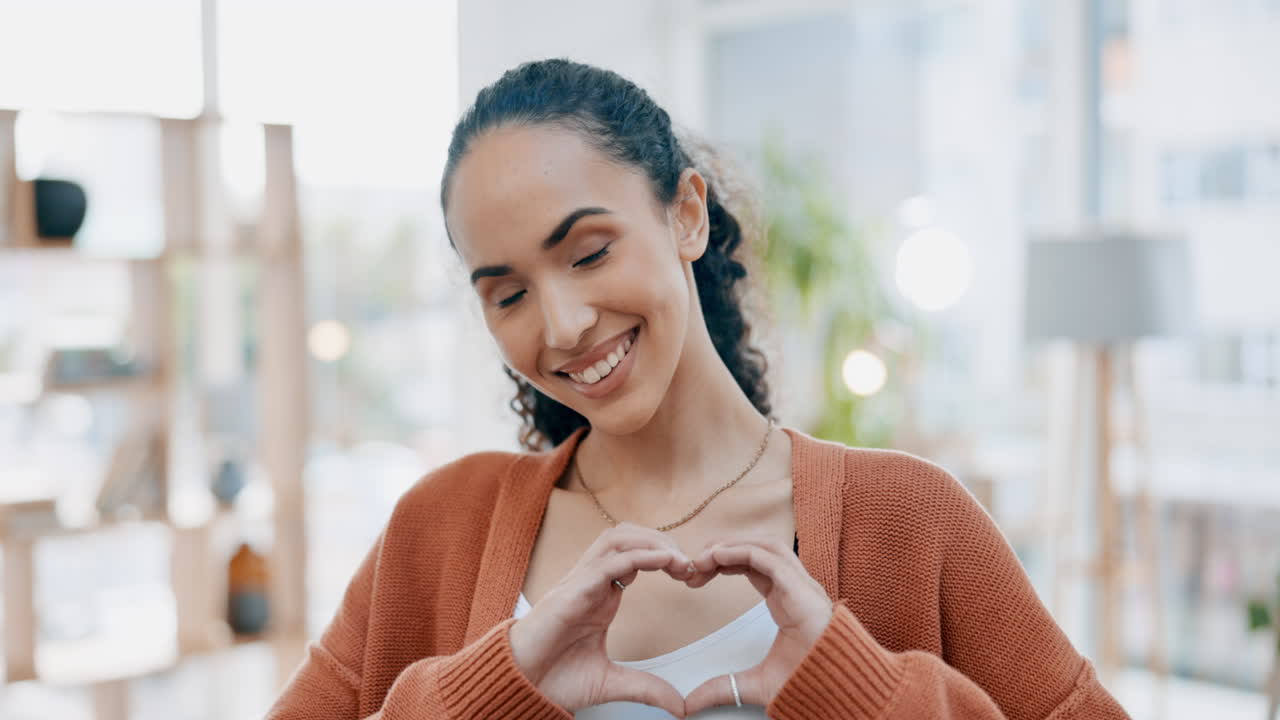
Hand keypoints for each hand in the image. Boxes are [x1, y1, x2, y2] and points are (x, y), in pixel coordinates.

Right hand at [509, 523, 694, 716]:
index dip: (665, 557)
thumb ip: (645, 688)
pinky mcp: (573, 591)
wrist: (518, 686)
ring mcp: (580, 582)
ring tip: (678, 559)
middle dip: (662, 540)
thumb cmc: (552, 678)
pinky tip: (664, 561)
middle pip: (629, 536)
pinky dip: (640, 556)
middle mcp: (592, 581)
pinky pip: (609, 562)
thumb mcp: (610, 683)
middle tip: (689, 564)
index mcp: (601, 595)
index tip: (690, 574)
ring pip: (618, 538)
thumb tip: (678, 705)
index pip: (635, 555)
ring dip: (652, 541)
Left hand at [680, 533, 833, 713]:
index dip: (723, 562)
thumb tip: (690, 705)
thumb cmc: (810, 682)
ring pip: (766, 545)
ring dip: (732, 544)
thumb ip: (723, 688)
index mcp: (787, 599)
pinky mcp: (802, 590)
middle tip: (694, 563)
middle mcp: (795, 586)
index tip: (696, 575)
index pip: (753, 564)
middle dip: (724, 547)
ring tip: (703, 556)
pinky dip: (742, 552)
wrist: (840, 691)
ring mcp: (802, 585)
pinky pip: (769, 559)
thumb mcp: (755, 684)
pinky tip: (718, 556)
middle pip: (757, 547)